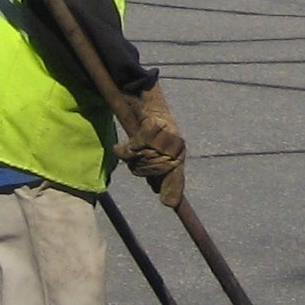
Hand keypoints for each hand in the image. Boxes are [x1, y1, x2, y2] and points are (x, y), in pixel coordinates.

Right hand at [114, 81, 187, 210]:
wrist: (145, 99)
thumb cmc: (151, 129)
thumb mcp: (158, 153)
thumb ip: (164, 176)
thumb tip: (169, 203)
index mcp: (180, 154)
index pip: (176, 175)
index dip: (173, 189)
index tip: (170, 205)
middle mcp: (178, 146)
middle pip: (152, 170)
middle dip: (141, 166)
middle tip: (137, 154)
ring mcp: (167, 136)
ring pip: (142, 159)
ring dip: (133, 155)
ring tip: (135, 144)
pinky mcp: (153, 127)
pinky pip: (134, 146)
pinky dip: (125, 148)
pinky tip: (125, 144)